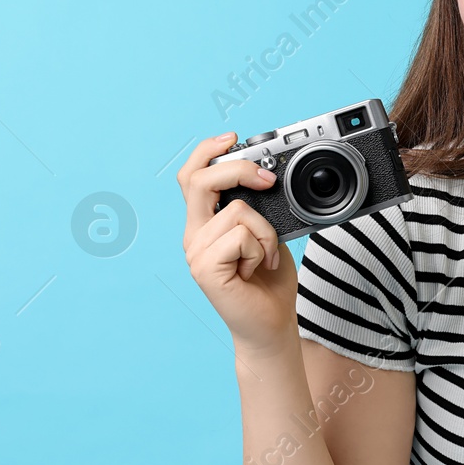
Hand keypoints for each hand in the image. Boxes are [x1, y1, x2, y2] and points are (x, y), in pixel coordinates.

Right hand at [179, 132, 299, 356]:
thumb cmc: (269, 281)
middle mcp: (194, 236)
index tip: (232, 139)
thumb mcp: (267, 232)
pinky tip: (258, 269)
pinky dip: (262, 248)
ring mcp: (196, 253)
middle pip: (200, 181)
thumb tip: (265, 177)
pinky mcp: (205, 269)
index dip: (207, 152)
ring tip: (265, 256)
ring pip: (237, 210)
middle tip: (268, 179)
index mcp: (205, 224)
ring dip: (266, 231)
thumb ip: (256, 207)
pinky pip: (241, 235)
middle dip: (238, 169)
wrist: (271, 325)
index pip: (192, 177)